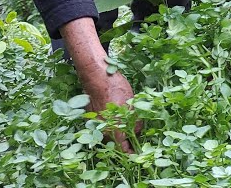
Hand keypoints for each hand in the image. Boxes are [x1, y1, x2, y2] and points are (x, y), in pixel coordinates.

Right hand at [62, 17, 138, 151]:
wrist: (97, 77)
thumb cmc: (116, 90)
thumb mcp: (133, 107)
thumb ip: (136, 124)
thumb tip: (136, 132)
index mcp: (115, 132)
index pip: (124, 151)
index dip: (132, 153)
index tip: (139, 153)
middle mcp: (103, 132)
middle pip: (116, 143)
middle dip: (126, 140)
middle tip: (136, 134)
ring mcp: (96, 125)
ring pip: (110, 133)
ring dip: (118, 130)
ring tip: (128, 121)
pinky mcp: (91, 117)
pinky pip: (103, 125)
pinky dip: (111, 123)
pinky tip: (117, 112)